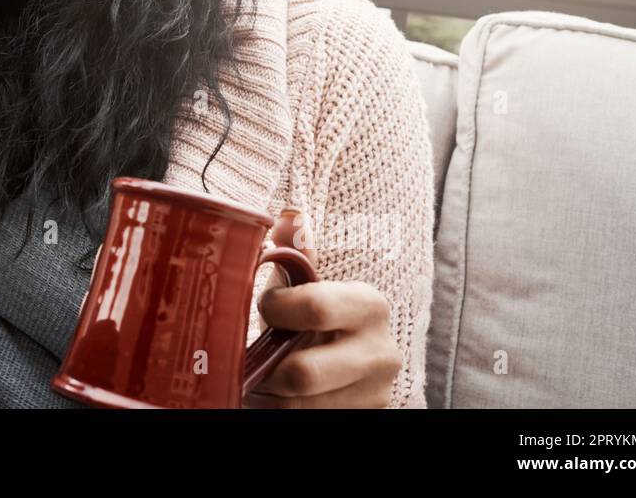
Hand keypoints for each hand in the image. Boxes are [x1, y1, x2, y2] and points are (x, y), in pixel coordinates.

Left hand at [243, 209, 402, 408]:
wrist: (357, 361)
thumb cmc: (320, 314)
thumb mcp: (310, 281)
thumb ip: (298, 249)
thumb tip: (290, 216)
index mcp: (369, 304)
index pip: (315, 308)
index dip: (275, 309)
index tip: (266, 307)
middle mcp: (382, 352)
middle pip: (302, 374)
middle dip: (267, 366)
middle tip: (254, 355)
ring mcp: (376, 392)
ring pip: (298, 405)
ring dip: (269, 392)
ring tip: (263, 373)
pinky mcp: (365, 416)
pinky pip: (306, 419)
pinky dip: (282, 409)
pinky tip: (280, 393)